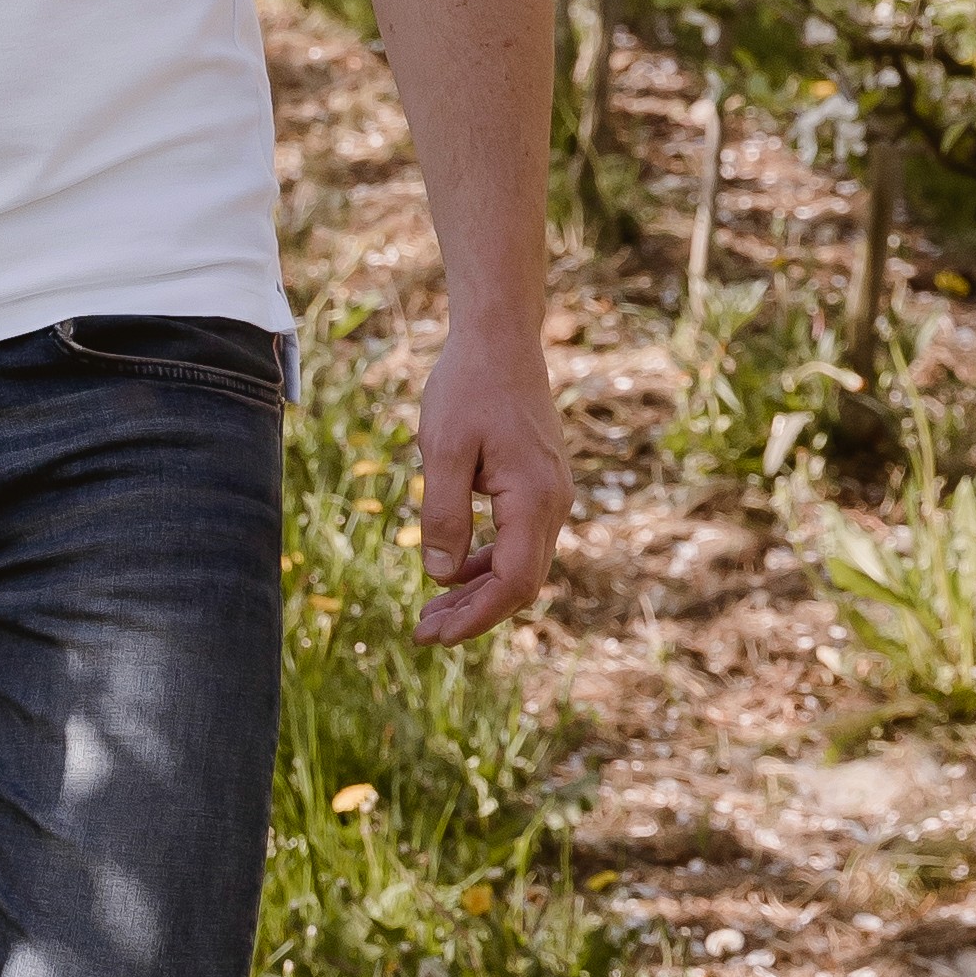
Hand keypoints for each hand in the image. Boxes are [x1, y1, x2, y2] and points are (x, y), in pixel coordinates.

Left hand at [413, 325, 570, 646]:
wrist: (500, 340)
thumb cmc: (468, 386)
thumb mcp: (443, 448)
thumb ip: (444, 513)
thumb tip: (441, 577)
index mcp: (534, 499)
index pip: (513, 583)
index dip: (475, 617)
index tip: (435, 637)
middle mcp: (553, 504)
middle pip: (519, 583)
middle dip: (472, 614)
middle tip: (423, 636)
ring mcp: (550, 496)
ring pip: (519, 564)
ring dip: (477, 592)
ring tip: (431, 614)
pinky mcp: (538, 486)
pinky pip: (518, 541)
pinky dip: (486, 563)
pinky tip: (453, 572)